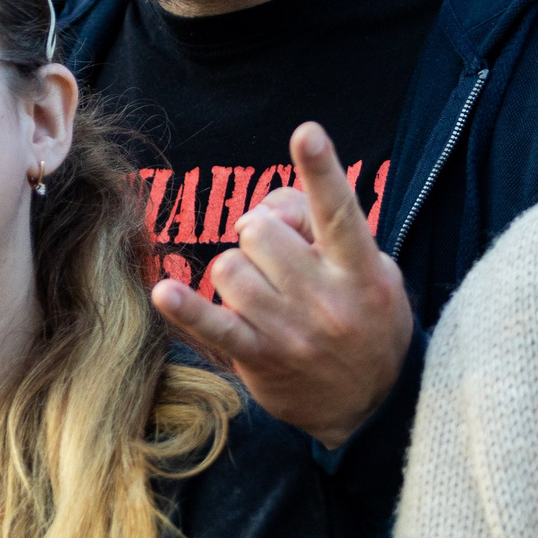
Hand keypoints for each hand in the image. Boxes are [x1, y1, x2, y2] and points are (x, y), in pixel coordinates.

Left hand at [152, 122, 414, 448]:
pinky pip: (215, 325)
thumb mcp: (370, 268)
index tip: (307, 133)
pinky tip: (165, 292)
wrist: (372, 405)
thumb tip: (264, 210)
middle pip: (260, 232)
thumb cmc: (366, 317)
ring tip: (263, 291)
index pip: (339, 210)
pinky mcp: (261, 358)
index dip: (322, 170)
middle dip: (258, 235)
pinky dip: (187, 308)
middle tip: (277, 259)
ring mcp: (291, 331)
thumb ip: (321, 225)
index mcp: (360, 268)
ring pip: (230, 268)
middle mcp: (327, 298)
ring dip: (237, 271)